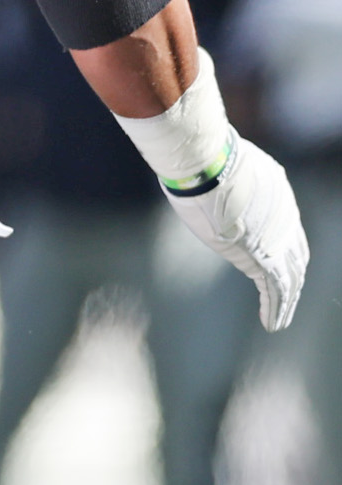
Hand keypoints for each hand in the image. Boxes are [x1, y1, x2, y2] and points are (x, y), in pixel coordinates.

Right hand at [164, 135, 308, 330]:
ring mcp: (278, 238)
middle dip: (293, 274)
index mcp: (276, 192)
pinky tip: (273, 323)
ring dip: (288, 299)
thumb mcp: (214, 166)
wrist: (208, 168)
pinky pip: (278, 291)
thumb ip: (214, 177)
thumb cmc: (201, 161)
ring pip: (292, 277)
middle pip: (296, 253)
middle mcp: (285, 216)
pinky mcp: (265, 258)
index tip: (276, 257)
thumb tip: (189, 170)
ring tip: (281, 318)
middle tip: (287, 293)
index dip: (283, 244)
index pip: (285, 224)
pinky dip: (277, 309)